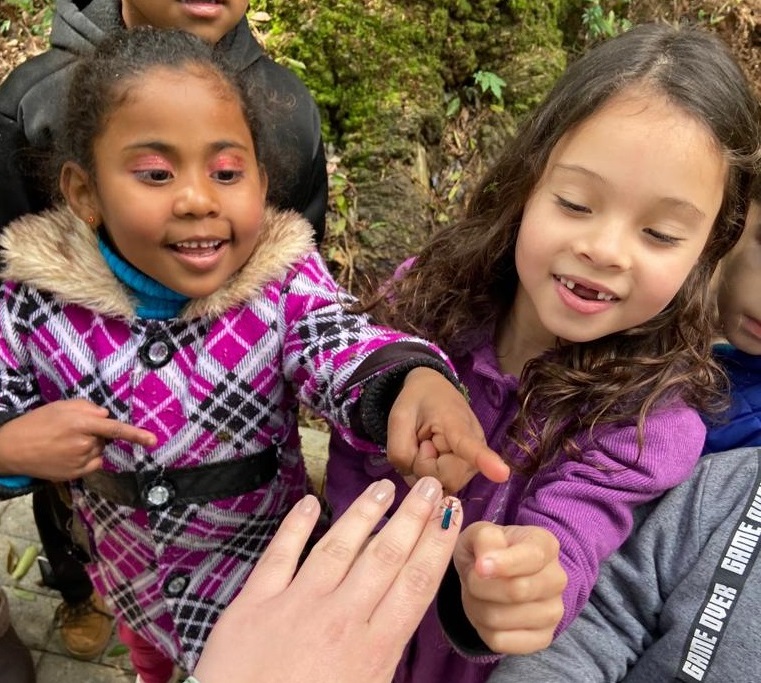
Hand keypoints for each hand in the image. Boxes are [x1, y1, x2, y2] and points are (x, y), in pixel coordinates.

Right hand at [0, 399, 156, 479]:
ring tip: (65, 443)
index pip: (115, 429)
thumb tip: (105, 416)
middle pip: (105, 438)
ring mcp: (79, 461)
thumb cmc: (37, 423)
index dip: (136, 434)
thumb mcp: (61, 406)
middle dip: (96, 433)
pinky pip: (93, 464)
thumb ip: (87, 408)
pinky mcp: (75, 475)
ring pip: (99, 451)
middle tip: (72, 430)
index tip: (153, 440)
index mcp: (81, 423)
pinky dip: (88, 458)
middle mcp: (84, 444)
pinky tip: (68, 454)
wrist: (11, 448)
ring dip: (90, 446)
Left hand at [193, 477, 460, 682]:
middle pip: (385, 556)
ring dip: (365, 513)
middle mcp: (340, 618)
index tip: (450, 514)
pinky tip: (310, 502)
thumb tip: (400, 621)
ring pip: (338, 546)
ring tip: (384, 486)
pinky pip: (280, 554)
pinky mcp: (255, 602)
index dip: (437, 543)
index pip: (415, 583)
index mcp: (372, 649)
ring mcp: (296, 604)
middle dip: (412, 516)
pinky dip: (295, 525)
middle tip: (429, 484)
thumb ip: (385, 659)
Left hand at [386, 367, 509, 491]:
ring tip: (427, 447)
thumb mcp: (398, 419)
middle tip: (421, 443)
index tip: (502, 473)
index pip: (471, 446)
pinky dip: (431, 475)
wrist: (431, 390)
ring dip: (427, 472)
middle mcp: (475, 445)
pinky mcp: (469, 470)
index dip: (485, 461)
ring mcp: (475, 459)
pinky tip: (432, 457)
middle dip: (424, 468)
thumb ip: (400, 452)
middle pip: (448, 479)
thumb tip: (419, 482)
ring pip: (447, 485)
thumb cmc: (416, 402)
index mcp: (456, 425)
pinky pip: (446, 484)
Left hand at [454, 521, 566, 653]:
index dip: (502, 564)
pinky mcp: (542, 638)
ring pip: (502, 619)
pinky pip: (500, 641)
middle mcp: (557, 578)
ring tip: (477, 594)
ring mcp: (554, 611)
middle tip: (471, 578)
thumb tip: (486, 562)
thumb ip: (485, 538)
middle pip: (516, 591)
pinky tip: (486, 613)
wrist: (492, 574)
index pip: (532, 557)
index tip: (479, 566)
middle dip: (479, 586)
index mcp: (545, 545)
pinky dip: (482, 629)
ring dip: (477, 607)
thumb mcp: (480, 532)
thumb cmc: (487, 549)